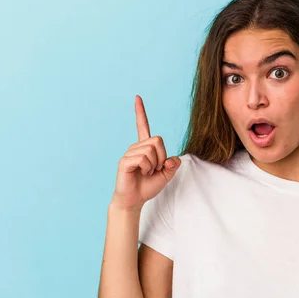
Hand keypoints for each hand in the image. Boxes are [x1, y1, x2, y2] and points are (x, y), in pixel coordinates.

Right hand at [111, 95, 181, 211]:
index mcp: (145, 147)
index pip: (142, 126)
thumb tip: (172, 158)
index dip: (141, 112)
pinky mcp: (125, 160)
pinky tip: (141, 173)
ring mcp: (129, 153)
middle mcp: (136, 147)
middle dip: (162, 157)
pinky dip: (147, 168)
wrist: (134, 200)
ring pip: (151, 150)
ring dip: (154, 165)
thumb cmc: (147, 186)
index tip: (137, 97)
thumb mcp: (166, 175)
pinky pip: (143, 158)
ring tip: (146, 172)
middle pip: (157, 140)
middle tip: (155, 169)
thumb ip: (173, 165)